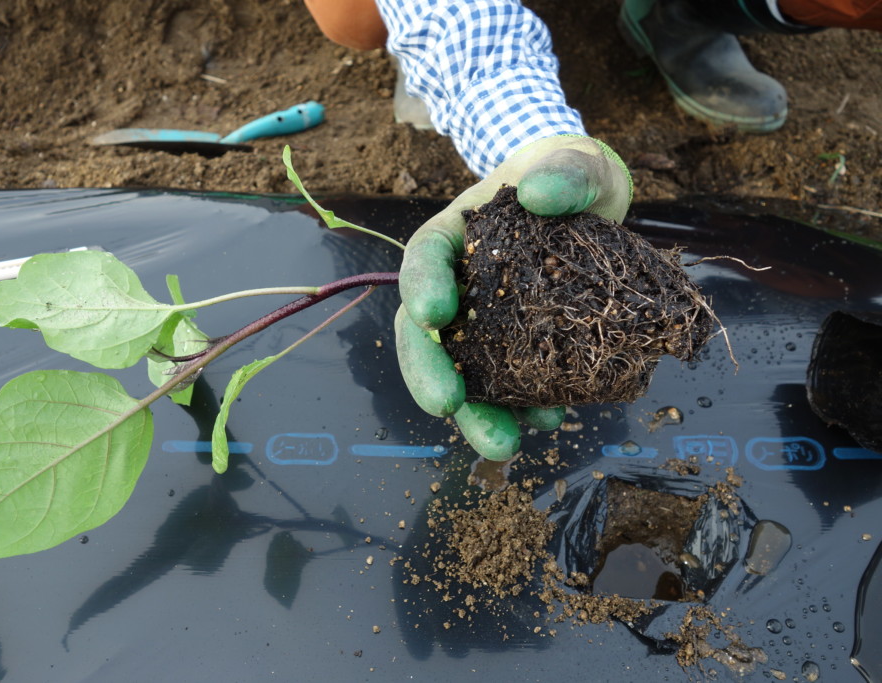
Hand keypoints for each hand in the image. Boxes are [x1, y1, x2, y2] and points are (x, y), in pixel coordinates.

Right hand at [395, 135, 632, 459]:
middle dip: (429, 372)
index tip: (437, 314)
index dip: (422, 287)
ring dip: (476, 413)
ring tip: (501, 445)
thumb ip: (564, 172)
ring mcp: (486, 322)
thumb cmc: (570, 177)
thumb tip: (538, 194)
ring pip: (462, 372)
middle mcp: (458, 285)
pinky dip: (522, 409)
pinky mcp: (518, 348)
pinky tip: (548, 422)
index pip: (424, 259)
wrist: (593, 204)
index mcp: (455, 236)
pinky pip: (508, 385)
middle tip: (447, 405)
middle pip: (426, 333)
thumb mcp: (574, 162)